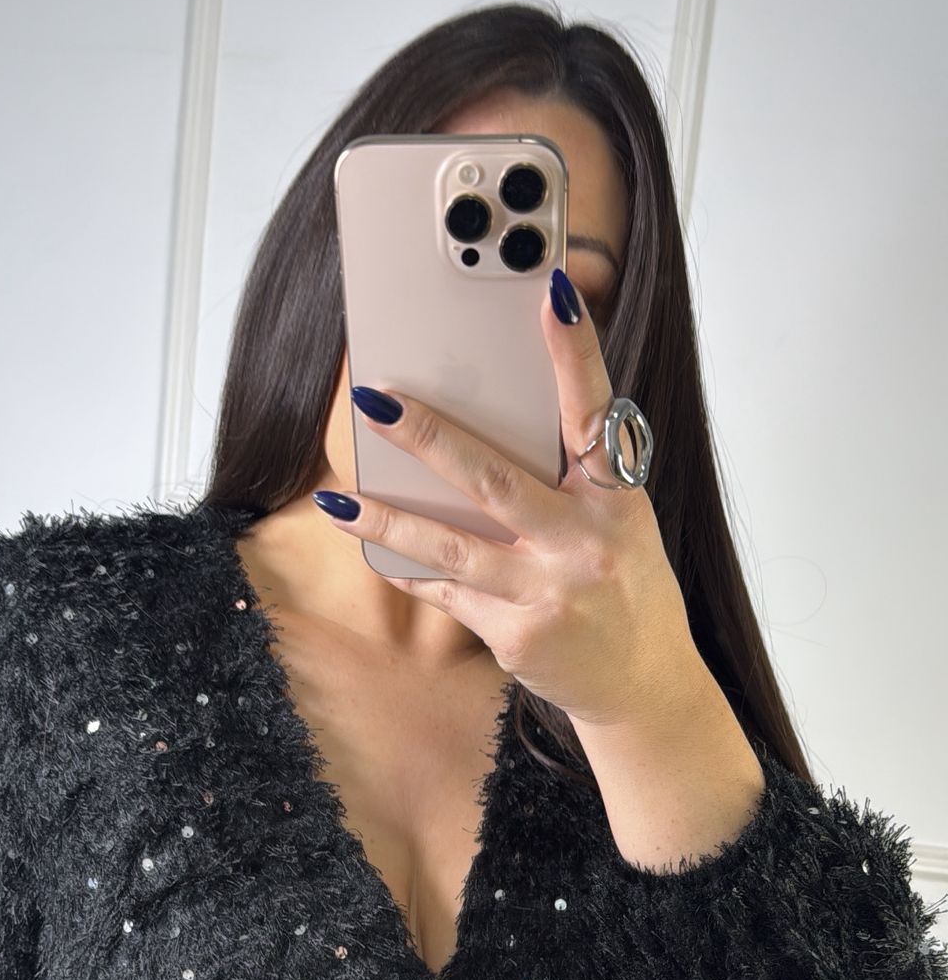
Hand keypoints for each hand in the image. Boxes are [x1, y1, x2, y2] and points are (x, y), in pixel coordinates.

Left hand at [319, 269, 707, 728]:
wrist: (644, 685)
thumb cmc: (625, 587)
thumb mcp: (620, 523)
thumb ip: (572, 478)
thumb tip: (492, 421)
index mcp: (617, 500)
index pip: (596, 413)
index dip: (576, 353)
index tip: (553, 294)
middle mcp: (586, 543)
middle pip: (495, 481)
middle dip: (430, 438)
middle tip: (375, 401)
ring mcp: (549, 593)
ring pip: (450, 547)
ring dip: (386, 519)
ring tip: (335, 496)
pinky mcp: (517, 635)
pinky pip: (447, 593)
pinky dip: (408, 568)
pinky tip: (370, 546)